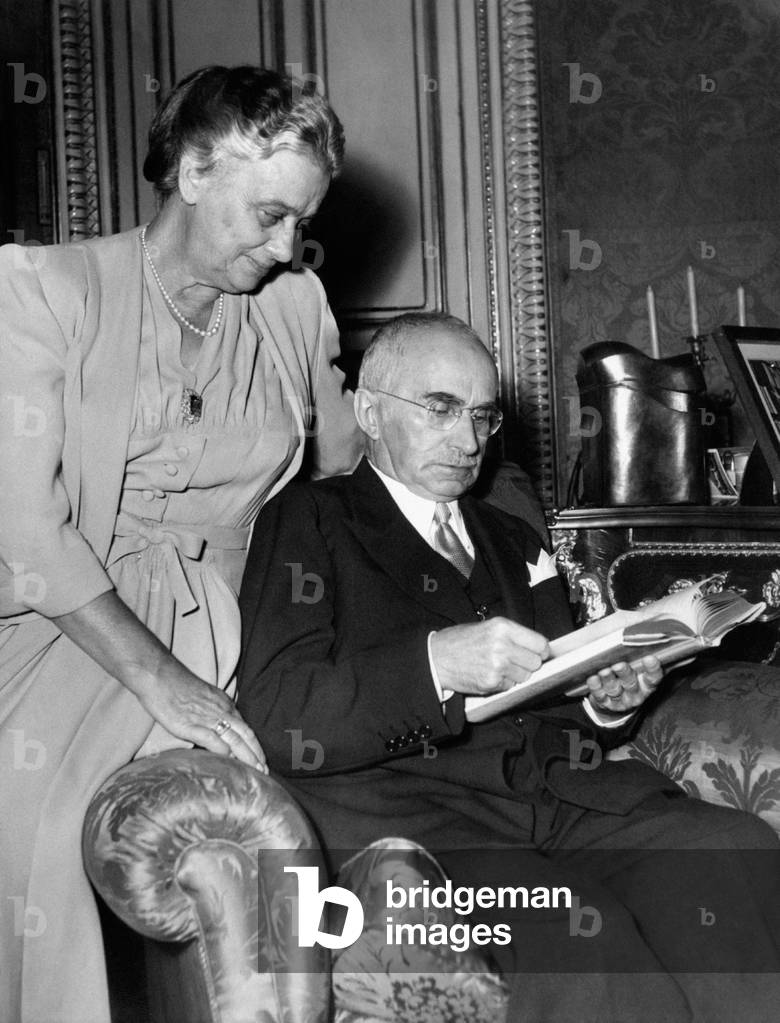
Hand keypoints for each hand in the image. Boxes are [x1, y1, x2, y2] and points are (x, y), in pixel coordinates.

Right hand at [52, 591, 267, 771]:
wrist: (159, 676)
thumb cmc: (177, 687)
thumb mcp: (204, 698)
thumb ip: (213, 713)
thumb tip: (219, 733)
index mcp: (224, 704)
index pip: (245, 728)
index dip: (255, 745)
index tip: (262, 761)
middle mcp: (220, 711)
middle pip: (245, 735)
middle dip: (256, 755)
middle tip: (265, 772)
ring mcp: (206, 718)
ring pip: (234, 739)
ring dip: (246, 757)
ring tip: (255, 772)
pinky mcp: (191, 725)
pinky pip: (212, 739)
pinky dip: (223, 751)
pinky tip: (229, 762)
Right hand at [430, 617, 549, 695]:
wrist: (437, 657)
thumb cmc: (460, 641)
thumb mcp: (487, 627)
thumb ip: (512, 635)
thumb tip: (536, 647)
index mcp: (503, 627)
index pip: (540, 643)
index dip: (540, 650)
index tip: (537, 654)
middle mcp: (503, 646)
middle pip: (535, 662)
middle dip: (527, 663)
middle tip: (514, 661)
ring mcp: (498, 666)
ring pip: (525, 676)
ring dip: (516, 674)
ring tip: (498, 667)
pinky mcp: (492, 682)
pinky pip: (510, 686)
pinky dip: (503, 683)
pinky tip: (489, 674)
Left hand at [585, 655, 663, 715]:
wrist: (617, 702)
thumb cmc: (629, 678)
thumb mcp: (639, 670)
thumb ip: (641, 657)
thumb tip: (639, 637)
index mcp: (647, 685)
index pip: (654, 677)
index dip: (653, 669)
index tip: (650, 658)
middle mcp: (635, 694)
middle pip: (631, 684)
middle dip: (625, 673)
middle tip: (619, 665)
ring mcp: (620, 700)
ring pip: (614, 689)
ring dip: (608, 679)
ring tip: (604, 671)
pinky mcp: (605, 703)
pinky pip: (599, 695)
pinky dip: (595, 686)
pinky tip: (593, 678)